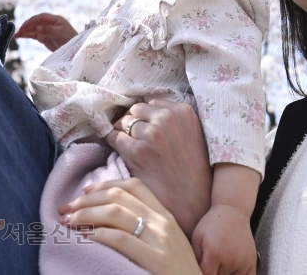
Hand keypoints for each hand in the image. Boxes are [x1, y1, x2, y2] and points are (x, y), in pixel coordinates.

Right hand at [13, 13, 77, 50]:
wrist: (75, 50)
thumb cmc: (70, 39)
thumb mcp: (61, 33)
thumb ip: (49, 30)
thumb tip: (37, 28)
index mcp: (54, 19)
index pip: (41, 17)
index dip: (33, 21)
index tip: (26, 25)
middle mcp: (48, 23)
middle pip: (35, 23)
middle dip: (26, 26)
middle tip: (19, 31)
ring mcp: (45, 30)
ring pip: (32, 29)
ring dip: (24, 31)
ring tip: (16, 35)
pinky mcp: (43, 37)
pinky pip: (33, 35)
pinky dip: (26, 36)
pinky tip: (19, 37)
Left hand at [60, 177, 201, 274]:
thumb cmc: (178, 273)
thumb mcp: (168, 243)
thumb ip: (147, 228)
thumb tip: (110, 217)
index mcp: (166, 216)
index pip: (135, 186)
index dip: (106, 184)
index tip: (85, 191)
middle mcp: (163, 223)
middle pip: (118, 196)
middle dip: (87, 200)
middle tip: (66, 209)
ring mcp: (160, 241)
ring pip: (115, 213)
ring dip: (86, 215)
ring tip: (69, 222)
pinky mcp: (155, 261)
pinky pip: (120, 239)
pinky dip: (98, 235)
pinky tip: (85, 238)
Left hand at [107, 100, 211, 235]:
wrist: (193, 202)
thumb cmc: (193, 171)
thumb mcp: (192, 135)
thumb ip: (174, 120)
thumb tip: (145, 110)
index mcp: (183, 111)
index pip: (152, 103)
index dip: (146, 117)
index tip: (146, 129)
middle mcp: (167, 118)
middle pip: (135, 110)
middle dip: (134, 123)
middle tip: (136, 140)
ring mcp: (151, 133)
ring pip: (123, 123)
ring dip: (123, 134)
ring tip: (131, 149)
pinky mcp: (137, 151)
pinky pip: (113, 137)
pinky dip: (113, 143)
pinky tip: (121, 154)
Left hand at [191, 206, 256, 274]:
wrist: (233, 211)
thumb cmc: (211, 223)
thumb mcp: (197, 237)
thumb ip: (195, 258)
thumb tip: (195, 272)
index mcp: (214, 254)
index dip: (201, 273)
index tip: (200, 267)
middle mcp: (230, 260)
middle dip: (213, 272)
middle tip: (211, 261)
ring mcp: (243, 262)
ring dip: (225, 274)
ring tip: (221, 262)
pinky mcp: (252, 262)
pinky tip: (232, 270)